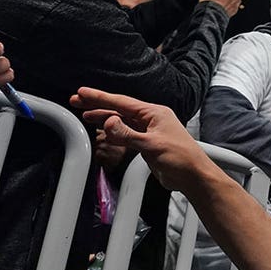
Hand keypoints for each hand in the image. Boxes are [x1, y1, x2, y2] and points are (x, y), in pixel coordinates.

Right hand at [70, 87, 212, 191]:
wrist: (193, 177)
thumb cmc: (181, 158)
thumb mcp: (152, 145)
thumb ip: (128, 134)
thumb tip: (109, 123)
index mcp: (155, 113)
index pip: (122, 102)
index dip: (101, 97)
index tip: (83, 92)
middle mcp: (152, 119)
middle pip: (120, 109)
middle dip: (99, 105)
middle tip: (77, 101)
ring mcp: (149, 131)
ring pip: (122, 121)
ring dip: (104, 118)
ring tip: (86, 115)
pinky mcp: (147, 144)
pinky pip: (126, 134)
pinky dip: (113, 132)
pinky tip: (104, 131)